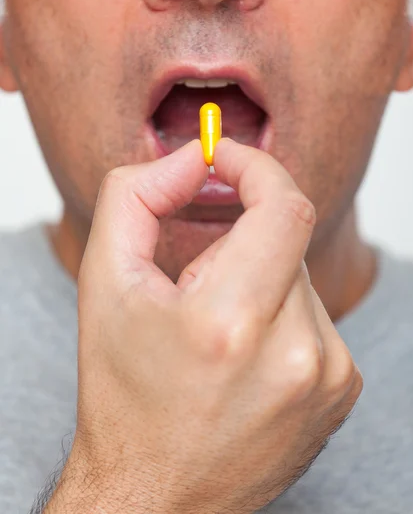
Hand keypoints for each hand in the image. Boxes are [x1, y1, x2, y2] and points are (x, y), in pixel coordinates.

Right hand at [48, 139, 361, 513]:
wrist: (153, 492)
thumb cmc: (123, 393)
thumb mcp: (105, 282)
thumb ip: (138, 196)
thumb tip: (195, 156)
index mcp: (229, 324)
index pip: (283, 208)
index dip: (256, 166)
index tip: (225, 159)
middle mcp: (294, 356)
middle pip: (286, 240)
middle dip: (240, 236)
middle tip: (196, 277)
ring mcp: (327, 378)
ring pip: (300, 276)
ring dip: (258, 277)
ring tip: (216, 328)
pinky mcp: (340, 391)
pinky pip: (315, 314)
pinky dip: (279, 311)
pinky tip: (244, 352)